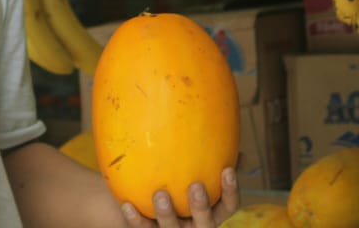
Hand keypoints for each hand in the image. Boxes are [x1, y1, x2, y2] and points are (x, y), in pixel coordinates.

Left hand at [120, 167, 238, 227]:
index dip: (231, 191)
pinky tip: (127, 205)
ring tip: (160, 194)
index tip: (227, 169)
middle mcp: (195, 227)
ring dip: (167, 214)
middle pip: (205, 223)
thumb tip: (228, 139)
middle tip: (195, 185)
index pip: (229, 206)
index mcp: (212, 213)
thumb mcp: (196, 177)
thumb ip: (210, 162)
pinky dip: (135, 219)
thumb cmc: (180, 186)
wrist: (149, 212)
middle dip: (201, 206)